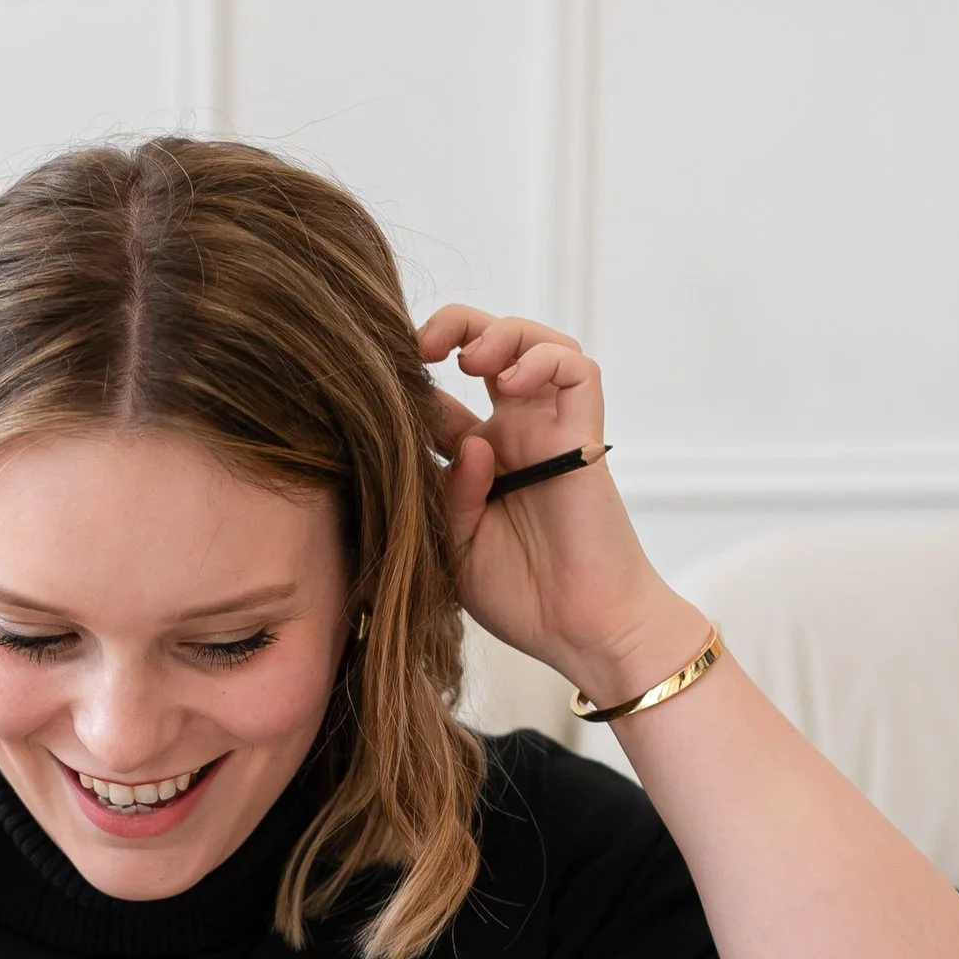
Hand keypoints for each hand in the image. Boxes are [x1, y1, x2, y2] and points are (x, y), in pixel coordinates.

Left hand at [411, 304, 696, 696]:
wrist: (582, 631)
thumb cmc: (520, 596)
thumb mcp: (453, 547)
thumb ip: (444, 495)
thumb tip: (464, 441)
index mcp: (472, 461)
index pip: (436, 397)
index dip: (406, 381)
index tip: (374, 386)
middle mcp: (510, 436)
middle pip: (487, 347)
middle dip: (453, 326)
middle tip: (419, 346)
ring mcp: (548, 433)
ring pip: (538, 343)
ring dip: (501, 332)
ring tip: (470, 360)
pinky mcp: (584, 438)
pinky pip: (578, 372)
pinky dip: (545, 359)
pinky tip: (510, 383)